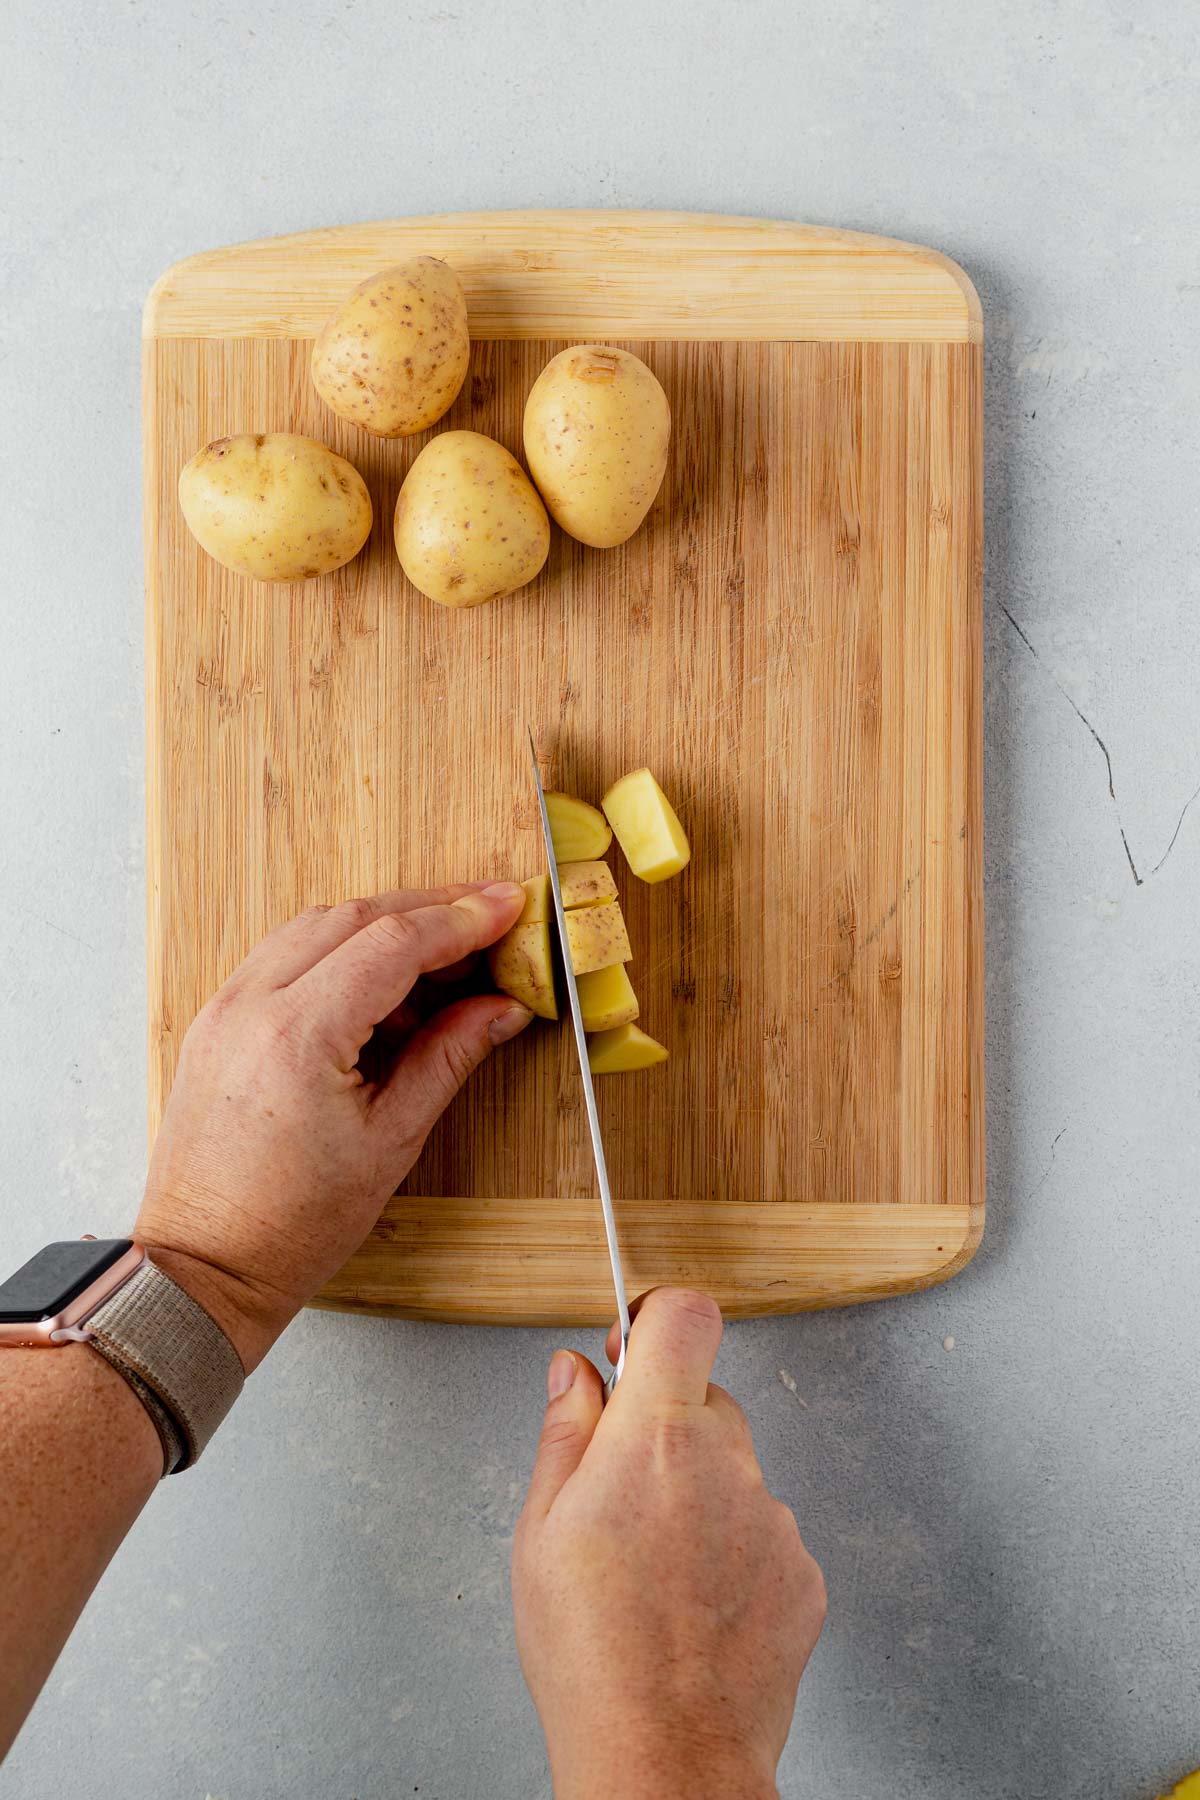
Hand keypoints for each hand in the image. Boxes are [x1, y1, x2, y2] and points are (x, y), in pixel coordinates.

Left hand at [137, 882, 530, 1369]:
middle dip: (430, 909)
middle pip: (355, 916)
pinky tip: (383, 986)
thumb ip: (449, 1056)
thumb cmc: (291, 1225)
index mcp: (299, 1035)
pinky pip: (285, 955)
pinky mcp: (216, 1020)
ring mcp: (225, 1008)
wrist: (205, 1266)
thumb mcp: (392, 1140)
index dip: (462, 918)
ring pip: (316, 925)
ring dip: (384, 925)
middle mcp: (252, 1006)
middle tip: (490, 918)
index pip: (394, 942)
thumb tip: (502, 1008)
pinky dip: (340, 951)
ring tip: (445, 955)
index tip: (509, 907)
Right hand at [511, 1289, 825, 1798]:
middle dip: (665, 1428)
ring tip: (654, 1576)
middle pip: (705, 1400)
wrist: (666, 1760)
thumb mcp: (541, 1531)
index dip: (656, 1316)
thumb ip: (566, 1433)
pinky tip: (693, 1608)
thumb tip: (575, 1372)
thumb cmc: (590, 1656)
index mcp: (656, 1438)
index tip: (631, 1344)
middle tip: (620, 1498)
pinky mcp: (805, 1575)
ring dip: (700, 1498)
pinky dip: (733, 1553)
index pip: (684, 1316)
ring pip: (735, 1472)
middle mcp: (729, 1464)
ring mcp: (775, 1521)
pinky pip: (764, 1533)